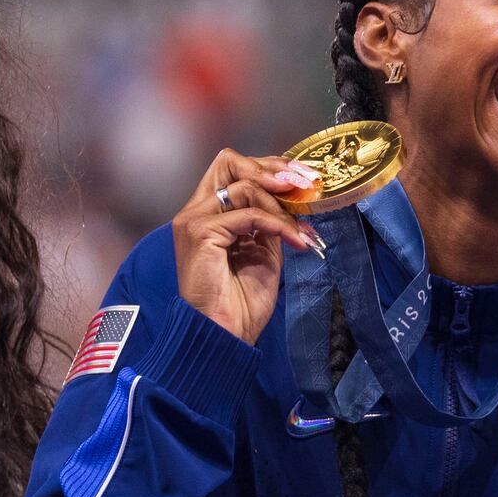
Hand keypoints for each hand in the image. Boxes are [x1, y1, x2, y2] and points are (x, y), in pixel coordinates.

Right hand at [170, 150, 321, 345]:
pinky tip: (296, 241)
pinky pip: (249, 214)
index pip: (234, 168)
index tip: (302, 177)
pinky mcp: (201, 232)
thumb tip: (293, 198)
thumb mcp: (263, 251)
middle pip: (230, 161)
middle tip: (302, 185)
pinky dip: (277, 224)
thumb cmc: (241, 302)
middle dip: (271, 169)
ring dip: (281, 206)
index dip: (268, 167)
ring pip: (244, 186)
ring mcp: (194, 220)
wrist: (225, 334)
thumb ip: (269, 222)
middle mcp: (196, 211)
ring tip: (300, 230)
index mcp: (208, 214)